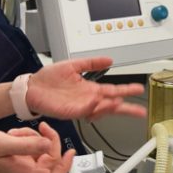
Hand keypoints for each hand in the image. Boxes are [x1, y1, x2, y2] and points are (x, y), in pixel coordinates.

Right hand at [0, 123, 73, 172]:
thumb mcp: (5, 143)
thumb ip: (28, 145)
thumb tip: (48, 145)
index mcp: (23, 172)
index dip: (64, 167)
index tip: (70, 152)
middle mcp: (23, 172)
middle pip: (48, 160)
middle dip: (46, 142)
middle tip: (41, 127)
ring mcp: (18, 166)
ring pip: (38, 151)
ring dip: (32, 138)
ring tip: (16, 132)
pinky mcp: (14, 159)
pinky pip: (28, 148)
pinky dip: (24, 138)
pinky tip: (12, 134)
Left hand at [27, 56, 145, 120]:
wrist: (32, 88)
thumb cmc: (49, 79)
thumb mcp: (73, 65)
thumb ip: (91, 63)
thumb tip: (108, 60)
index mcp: (90, 89)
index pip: (113, 90)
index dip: (126, 90)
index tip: (138, 89)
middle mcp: (88, 99)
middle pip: (112, 105)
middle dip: (127, 108)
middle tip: (140, 110)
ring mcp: (80, 107)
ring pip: (101, 109)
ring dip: (110, 107)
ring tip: (119, 102)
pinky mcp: (71, 111)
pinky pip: (85, 110)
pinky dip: (93, 107)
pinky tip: (98, 100)